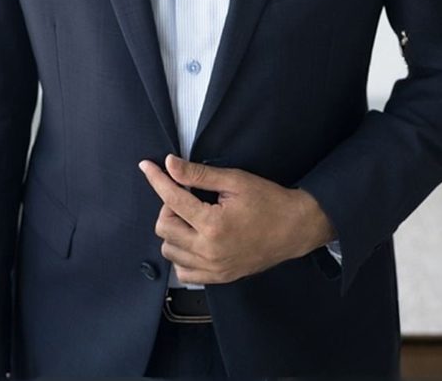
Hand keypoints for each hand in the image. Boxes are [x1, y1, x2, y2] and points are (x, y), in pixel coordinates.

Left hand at [138, 154, 335, 283]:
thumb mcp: (234, 180)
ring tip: (191, 216)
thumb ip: (198, 175)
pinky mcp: (218, 278)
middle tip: (185, 194)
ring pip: (169, 251)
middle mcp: (208, 251)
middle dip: (168, 206)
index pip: (172, 199)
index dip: (157, 179)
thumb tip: (170, 164)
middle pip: (164, 228)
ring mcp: (213, 268)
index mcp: (212, 224)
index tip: (146, 166)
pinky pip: (184, 272)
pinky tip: (193, 238)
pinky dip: (181, 254)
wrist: (294, 229)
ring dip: (173, 230)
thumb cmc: (268, 200)